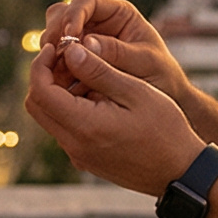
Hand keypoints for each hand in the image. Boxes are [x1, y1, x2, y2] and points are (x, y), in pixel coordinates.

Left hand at [25, 35, 206, 195]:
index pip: (40, 92)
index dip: (41, 64)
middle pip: (36, 105)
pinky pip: (66, 130)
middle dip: (45, 76)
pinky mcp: (87, 160)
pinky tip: (99, 96)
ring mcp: (79, 156)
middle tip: (68, 56)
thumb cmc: (166, 129)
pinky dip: (71, 108)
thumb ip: (99, 71)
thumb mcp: (135, 91)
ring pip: (50, 117)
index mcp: (84, 127)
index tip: (58, 46)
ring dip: (59, 92)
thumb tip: (70, 50)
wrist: (181, 171)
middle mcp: (74, 146)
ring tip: (89, 73)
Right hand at [40, 0, 190, 105]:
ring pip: (54, 35)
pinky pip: (57, 60)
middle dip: (55, 32)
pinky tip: (56, 83)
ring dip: (50, 51)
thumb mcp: (145, 62)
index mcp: (118, 13)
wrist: (164, 98)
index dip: (73, 15)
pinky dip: (53, 69)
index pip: (86, 1)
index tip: (69, 36)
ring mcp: (84, 41)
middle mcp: (97, 23)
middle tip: (52, 54)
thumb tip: (86, 43)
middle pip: (63, 15)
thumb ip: (118, 52)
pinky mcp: (78, 62)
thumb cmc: (161, 75)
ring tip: (53, 70)